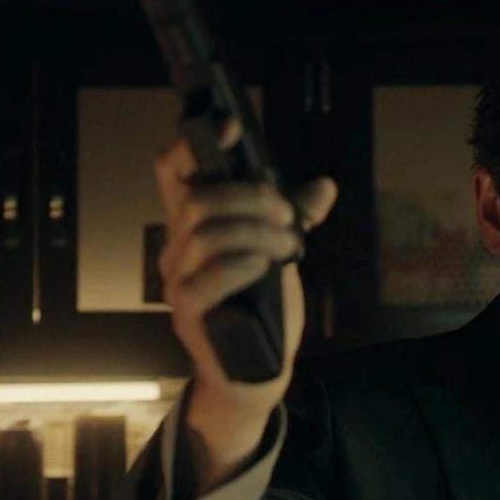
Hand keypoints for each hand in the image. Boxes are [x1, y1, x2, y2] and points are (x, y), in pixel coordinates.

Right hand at [154, 118, 336, 458]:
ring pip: (205, 232)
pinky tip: (266, 265)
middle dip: (252, 197)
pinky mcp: (188, 312)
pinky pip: (205, 278)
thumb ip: (295, 220)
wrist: (255, 370)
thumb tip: (325, 186)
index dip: (193, 146)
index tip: (229, 129)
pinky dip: (240, 263)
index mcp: (196, 226)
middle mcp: (178, 248)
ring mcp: (178, 280)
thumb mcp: (281, 255)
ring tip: (290, 247)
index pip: (174, 173)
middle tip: (289, 217)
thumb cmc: (262, 309)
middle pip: (200, 198)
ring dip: (257, 231)